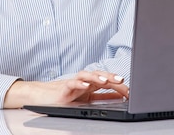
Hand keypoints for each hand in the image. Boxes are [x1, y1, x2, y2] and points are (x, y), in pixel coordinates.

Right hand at [4, 70, 128, 108]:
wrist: (43, 96)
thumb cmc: (66, 95)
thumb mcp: (89, 98)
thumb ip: (104, 97)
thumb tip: (121, 96)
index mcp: (91, 84)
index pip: (107, 81)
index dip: (118, 85)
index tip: (129, 91)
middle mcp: (83, 81)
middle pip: (98, 75)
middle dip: (110, 77)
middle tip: (121, 80)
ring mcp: (73, 83)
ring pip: (86, 76)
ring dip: (96, 77)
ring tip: (105, 81)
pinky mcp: (63, 89)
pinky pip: (72, 84)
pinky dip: (79, 84)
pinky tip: (86, 86)